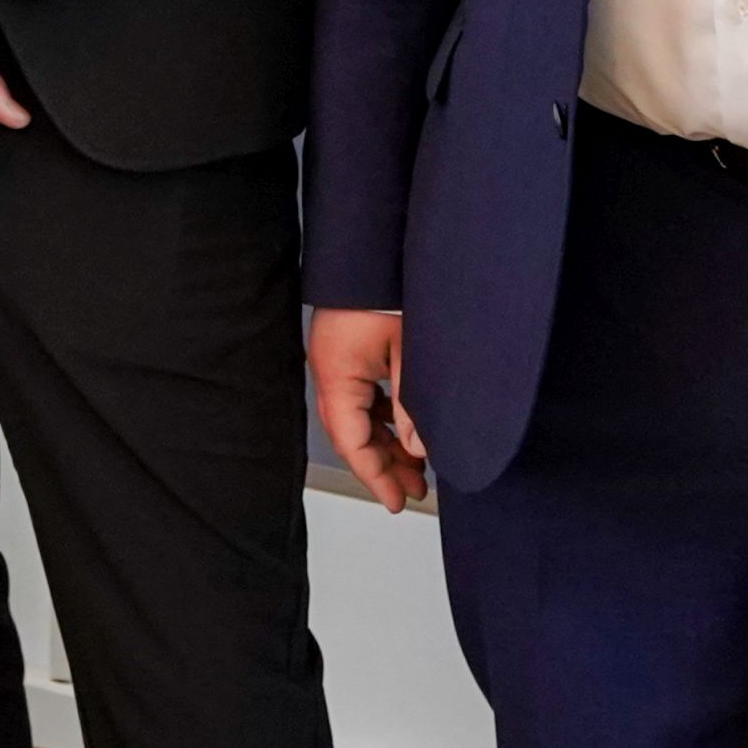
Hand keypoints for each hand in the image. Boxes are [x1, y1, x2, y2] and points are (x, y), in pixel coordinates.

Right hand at [309, 307, 428, 509]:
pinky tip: (406, 430)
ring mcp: (338, 360)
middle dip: (383, 465)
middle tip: (413, 490)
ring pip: (358, 417)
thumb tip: (417, 449)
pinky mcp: (349, 350)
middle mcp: (330, 371)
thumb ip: (412, 405)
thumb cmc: (387, 289)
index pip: (351, 441)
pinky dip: (384, 418)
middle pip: (352, 433)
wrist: (377, 246)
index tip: (395, 501)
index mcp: (336, 374)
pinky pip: (363, 396)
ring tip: (416, 466)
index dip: (374, 476)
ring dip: (386, 443)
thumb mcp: (409, 353)